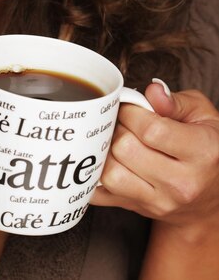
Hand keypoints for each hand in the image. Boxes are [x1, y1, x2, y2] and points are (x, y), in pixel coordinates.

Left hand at [91, 81, 218, 236]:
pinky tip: (104, 160)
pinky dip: (94, 175)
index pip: (151, 130)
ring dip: (105, 151)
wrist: (210, 198)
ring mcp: (159, 202)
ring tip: (115, 139)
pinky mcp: (139, 211)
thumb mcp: (202, 116)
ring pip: (111, 174)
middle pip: (126, 149)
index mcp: (202, 153)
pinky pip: (100, 195)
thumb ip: (176, 101)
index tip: (129, 107)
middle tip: (122, 122)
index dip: (131, 112)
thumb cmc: (207, 149)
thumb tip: (152, 90)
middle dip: (117, 128)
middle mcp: (182, 183)